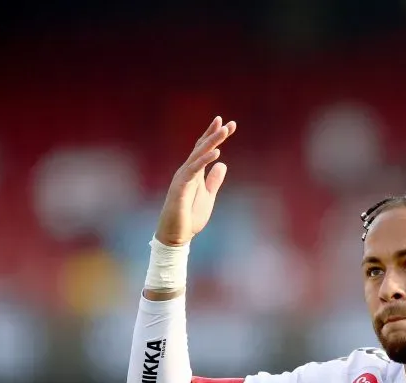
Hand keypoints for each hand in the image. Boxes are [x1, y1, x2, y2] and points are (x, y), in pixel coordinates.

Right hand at [156, 116, 236, 245]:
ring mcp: (183, 178)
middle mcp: (187, 171)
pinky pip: (194, 170)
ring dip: (212, 142)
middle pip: (201, 148)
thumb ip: (214, 180)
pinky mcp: (180, 187)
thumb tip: (222, 164)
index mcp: (194, 173)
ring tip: (224, 131)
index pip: (204, 150)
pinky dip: (204, 161)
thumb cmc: (189, 217)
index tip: (228, 125)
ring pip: (198, 155)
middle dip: (214, 134)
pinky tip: (217, 153)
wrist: (177, 236)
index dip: (214, 137)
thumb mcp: (208, 196)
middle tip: (228, 123)